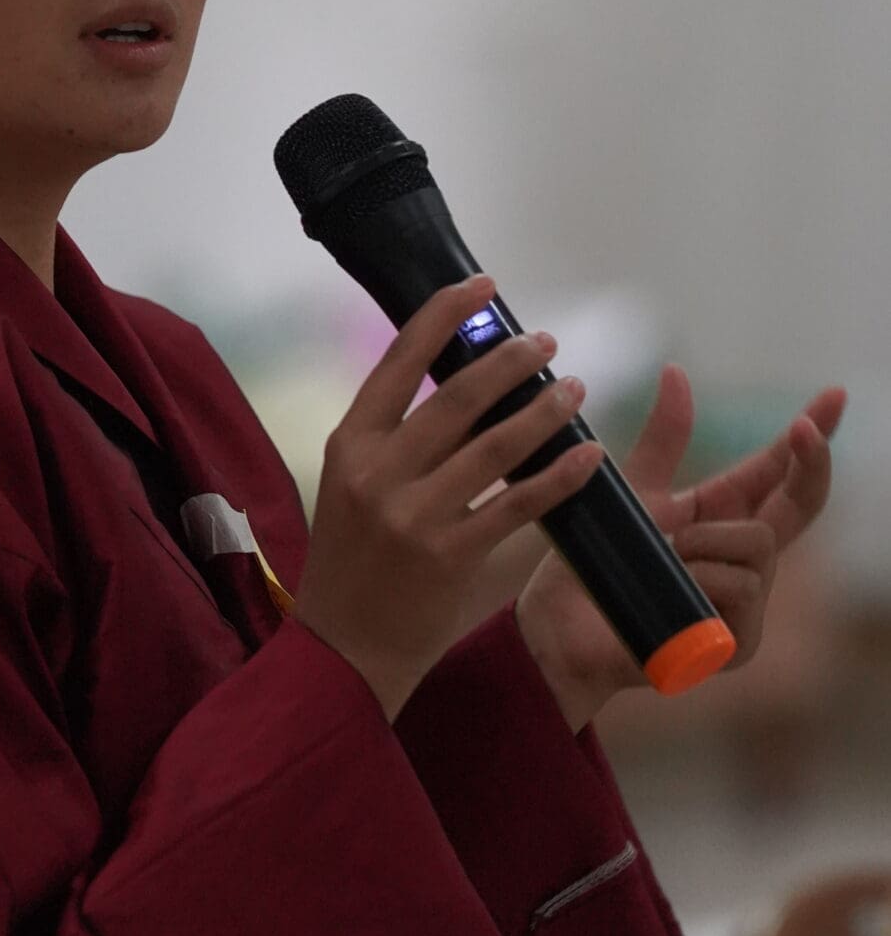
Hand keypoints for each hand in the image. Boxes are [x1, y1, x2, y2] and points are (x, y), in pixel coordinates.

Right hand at [295, 275, 606, 719]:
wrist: (344, 647)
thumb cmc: (353, 560)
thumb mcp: (353, 487)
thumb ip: (395, 440)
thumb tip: (464, 383)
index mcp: (349, 444)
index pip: (398, 361)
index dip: (442, 316)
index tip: (482, 287)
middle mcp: (377, 473)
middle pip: (455, 397)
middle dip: (509, 362)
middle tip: (546, 342)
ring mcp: (413, 516)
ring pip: (494, 447)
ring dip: (543, 412)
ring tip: (574, 388)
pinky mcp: (449, 556)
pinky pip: (516, 506)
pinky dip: (558, 478)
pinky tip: (590, 456)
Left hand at [515, 365, 846, 728]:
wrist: (560, 627)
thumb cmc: (594, 564)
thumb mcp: (632, 491)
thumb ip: (663, 439)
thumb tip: (678, 371)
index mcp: (718, 518)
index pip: (774, 472)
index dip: (806, 437)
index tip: (834, 396)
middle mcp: (741, 558)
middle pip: (799, 504)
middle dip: (809, 463)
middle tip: (805, 428)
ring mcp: (746, 602)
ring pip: (759, 542)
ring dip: (708, 538)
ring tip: (664, 555)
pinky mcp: (739, 641)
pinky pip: (742, 587)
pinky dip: (704, 577)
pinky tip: (674, 588)